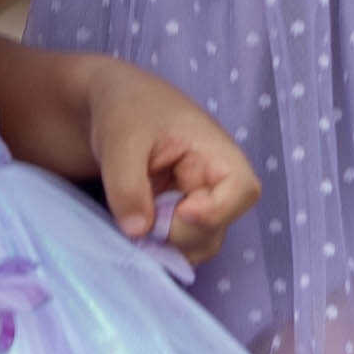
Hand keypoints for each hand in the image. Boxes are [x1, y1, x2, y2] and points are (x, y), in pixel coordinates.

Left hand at [82, 62, 258, 263]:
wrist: (110, 105)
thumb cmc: (125, 109)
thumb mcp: (119, 139)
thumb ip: (126, 185)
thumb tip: (138, 232)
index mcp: (215, 151)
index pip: (243, 190)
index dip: (217, 210)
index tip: (180, 210)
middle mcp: (214, 182)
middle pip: (218, 227)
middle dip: (179, 233)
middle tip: (139, 218)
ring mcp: (197, 203)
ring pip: (199, 244)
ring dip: (167, 246)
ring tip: (134, 221)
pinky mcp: (178, 217)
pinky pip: (179, 246)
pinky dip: (159, 248)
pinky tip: (135, 228)